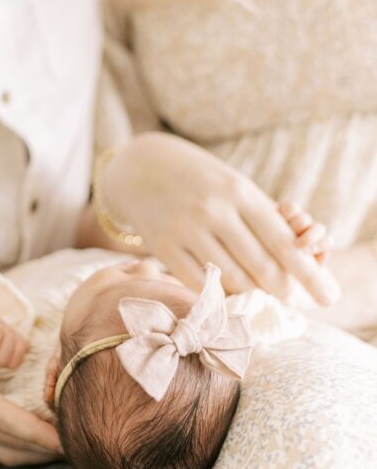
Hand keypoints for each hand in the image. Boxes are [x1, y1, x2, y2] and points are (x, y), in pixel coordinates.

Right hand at [99, 132, 339, 303]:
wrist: (142, 167)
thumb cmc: (202, 179)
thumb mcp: (236, 185)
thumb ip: (265, 217)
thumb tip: (301, 257)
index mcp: (239, 191)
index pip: (283, 241)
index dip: (308, 272)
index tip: (326, 293)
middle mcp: (213, 210)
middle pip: (261, 266)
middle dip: (284, 290)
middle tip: (294, 301)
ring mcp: (185, 228)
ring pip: (231, 279)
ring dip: (252, 293)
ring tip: (260, 294)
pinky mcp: (161, 245)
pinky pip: (199, 282)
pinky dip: (218, 292)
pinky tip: (227, 291)